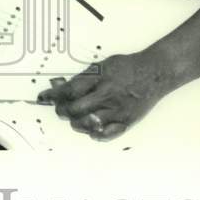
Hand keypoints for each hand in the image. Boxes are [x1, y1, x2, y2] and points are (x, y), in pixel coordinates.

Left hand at [36, 51, 176, 140]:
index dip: (54, 96)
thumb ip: (84, 76)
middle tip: (61, 109)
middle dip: (63, 110)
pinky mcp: (126, 121)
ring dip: (76, 123)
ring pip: (88, 124)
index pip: (69, 90)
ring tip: (74, 118)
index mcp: (99, 78)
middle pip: (75, 109)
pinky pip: (106, 134)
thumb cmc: (128, 67)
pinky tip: (91, 129)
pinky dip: (95, 134)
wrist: (155, 72)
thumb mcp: (103, 65)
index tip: (44, 98)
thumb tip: (61, 84)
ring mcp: (116, 110)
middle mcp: (106, 95)